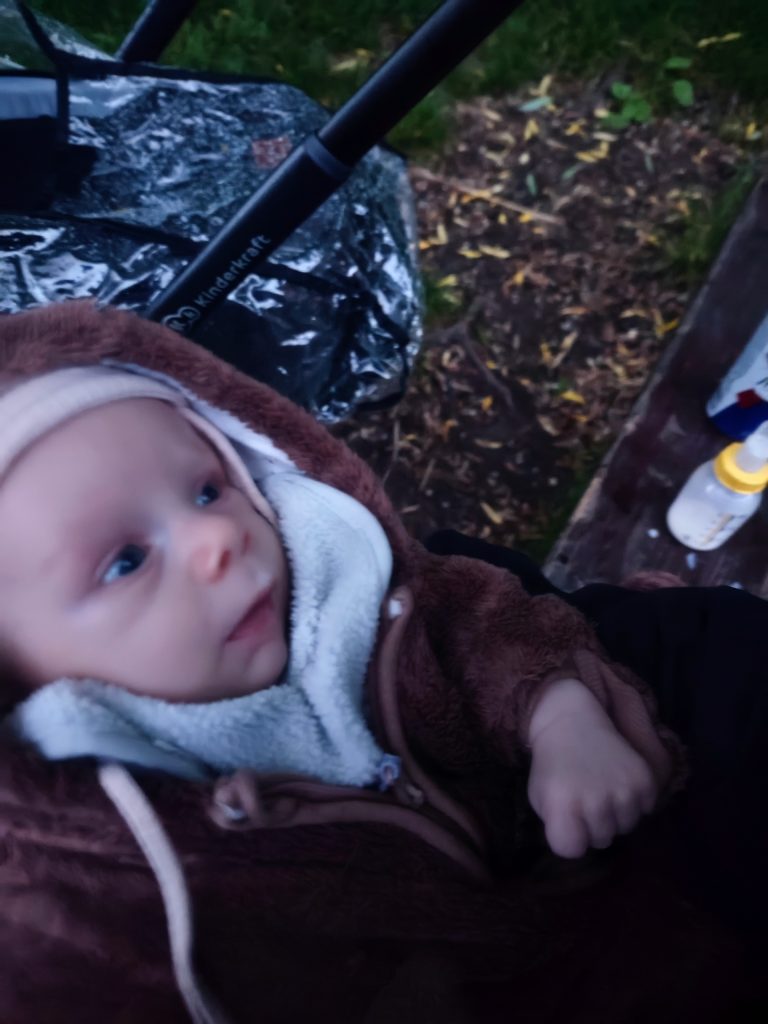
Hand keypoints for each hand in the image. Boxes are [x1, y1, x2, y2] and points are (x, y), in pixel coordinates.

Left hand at [527, 679, 657, 857]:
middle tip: (584, 797)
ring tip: (601, 788)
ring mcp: (623, 791)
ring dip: (615, 815)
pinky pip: (646, 810)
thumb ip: (556, 825)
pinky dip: (636, 801)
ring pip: (625, 828)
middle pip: (601, 841)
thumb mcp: (539, 796)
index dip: (568, 836)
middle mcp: (594, 801)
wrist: (573, 722)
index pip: (571, 850)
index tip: (566, 818)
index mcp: (562, 805)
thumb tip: (582, 845)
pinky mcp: (645, 781)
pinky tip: (618, 780)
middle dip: (592, 826)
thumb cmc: (552, 764)